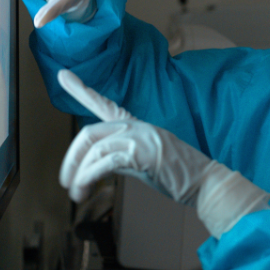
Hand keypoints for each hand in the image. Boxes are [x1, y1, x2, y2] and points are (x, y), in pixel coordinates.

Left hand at [57, 70, 269, 236]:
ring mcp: (141, 138)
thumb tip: (97, 167)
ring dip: (79, 175)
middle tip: (66, 181)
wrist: (206, 182)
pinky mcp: (143, 154)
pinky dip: (89, 178)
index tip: (63, 75)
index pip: (104, 104)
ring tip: (77, 194)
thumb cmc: (178, 174)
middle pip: (89, 133)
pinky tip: (86, 190)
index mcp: (137, 125)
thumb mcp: (145, 161)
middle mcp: (137, 126)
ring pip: (94, 150)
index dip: (82, 89)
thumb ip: (122, 156)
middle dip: (71, 159)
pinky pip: (104, 163)